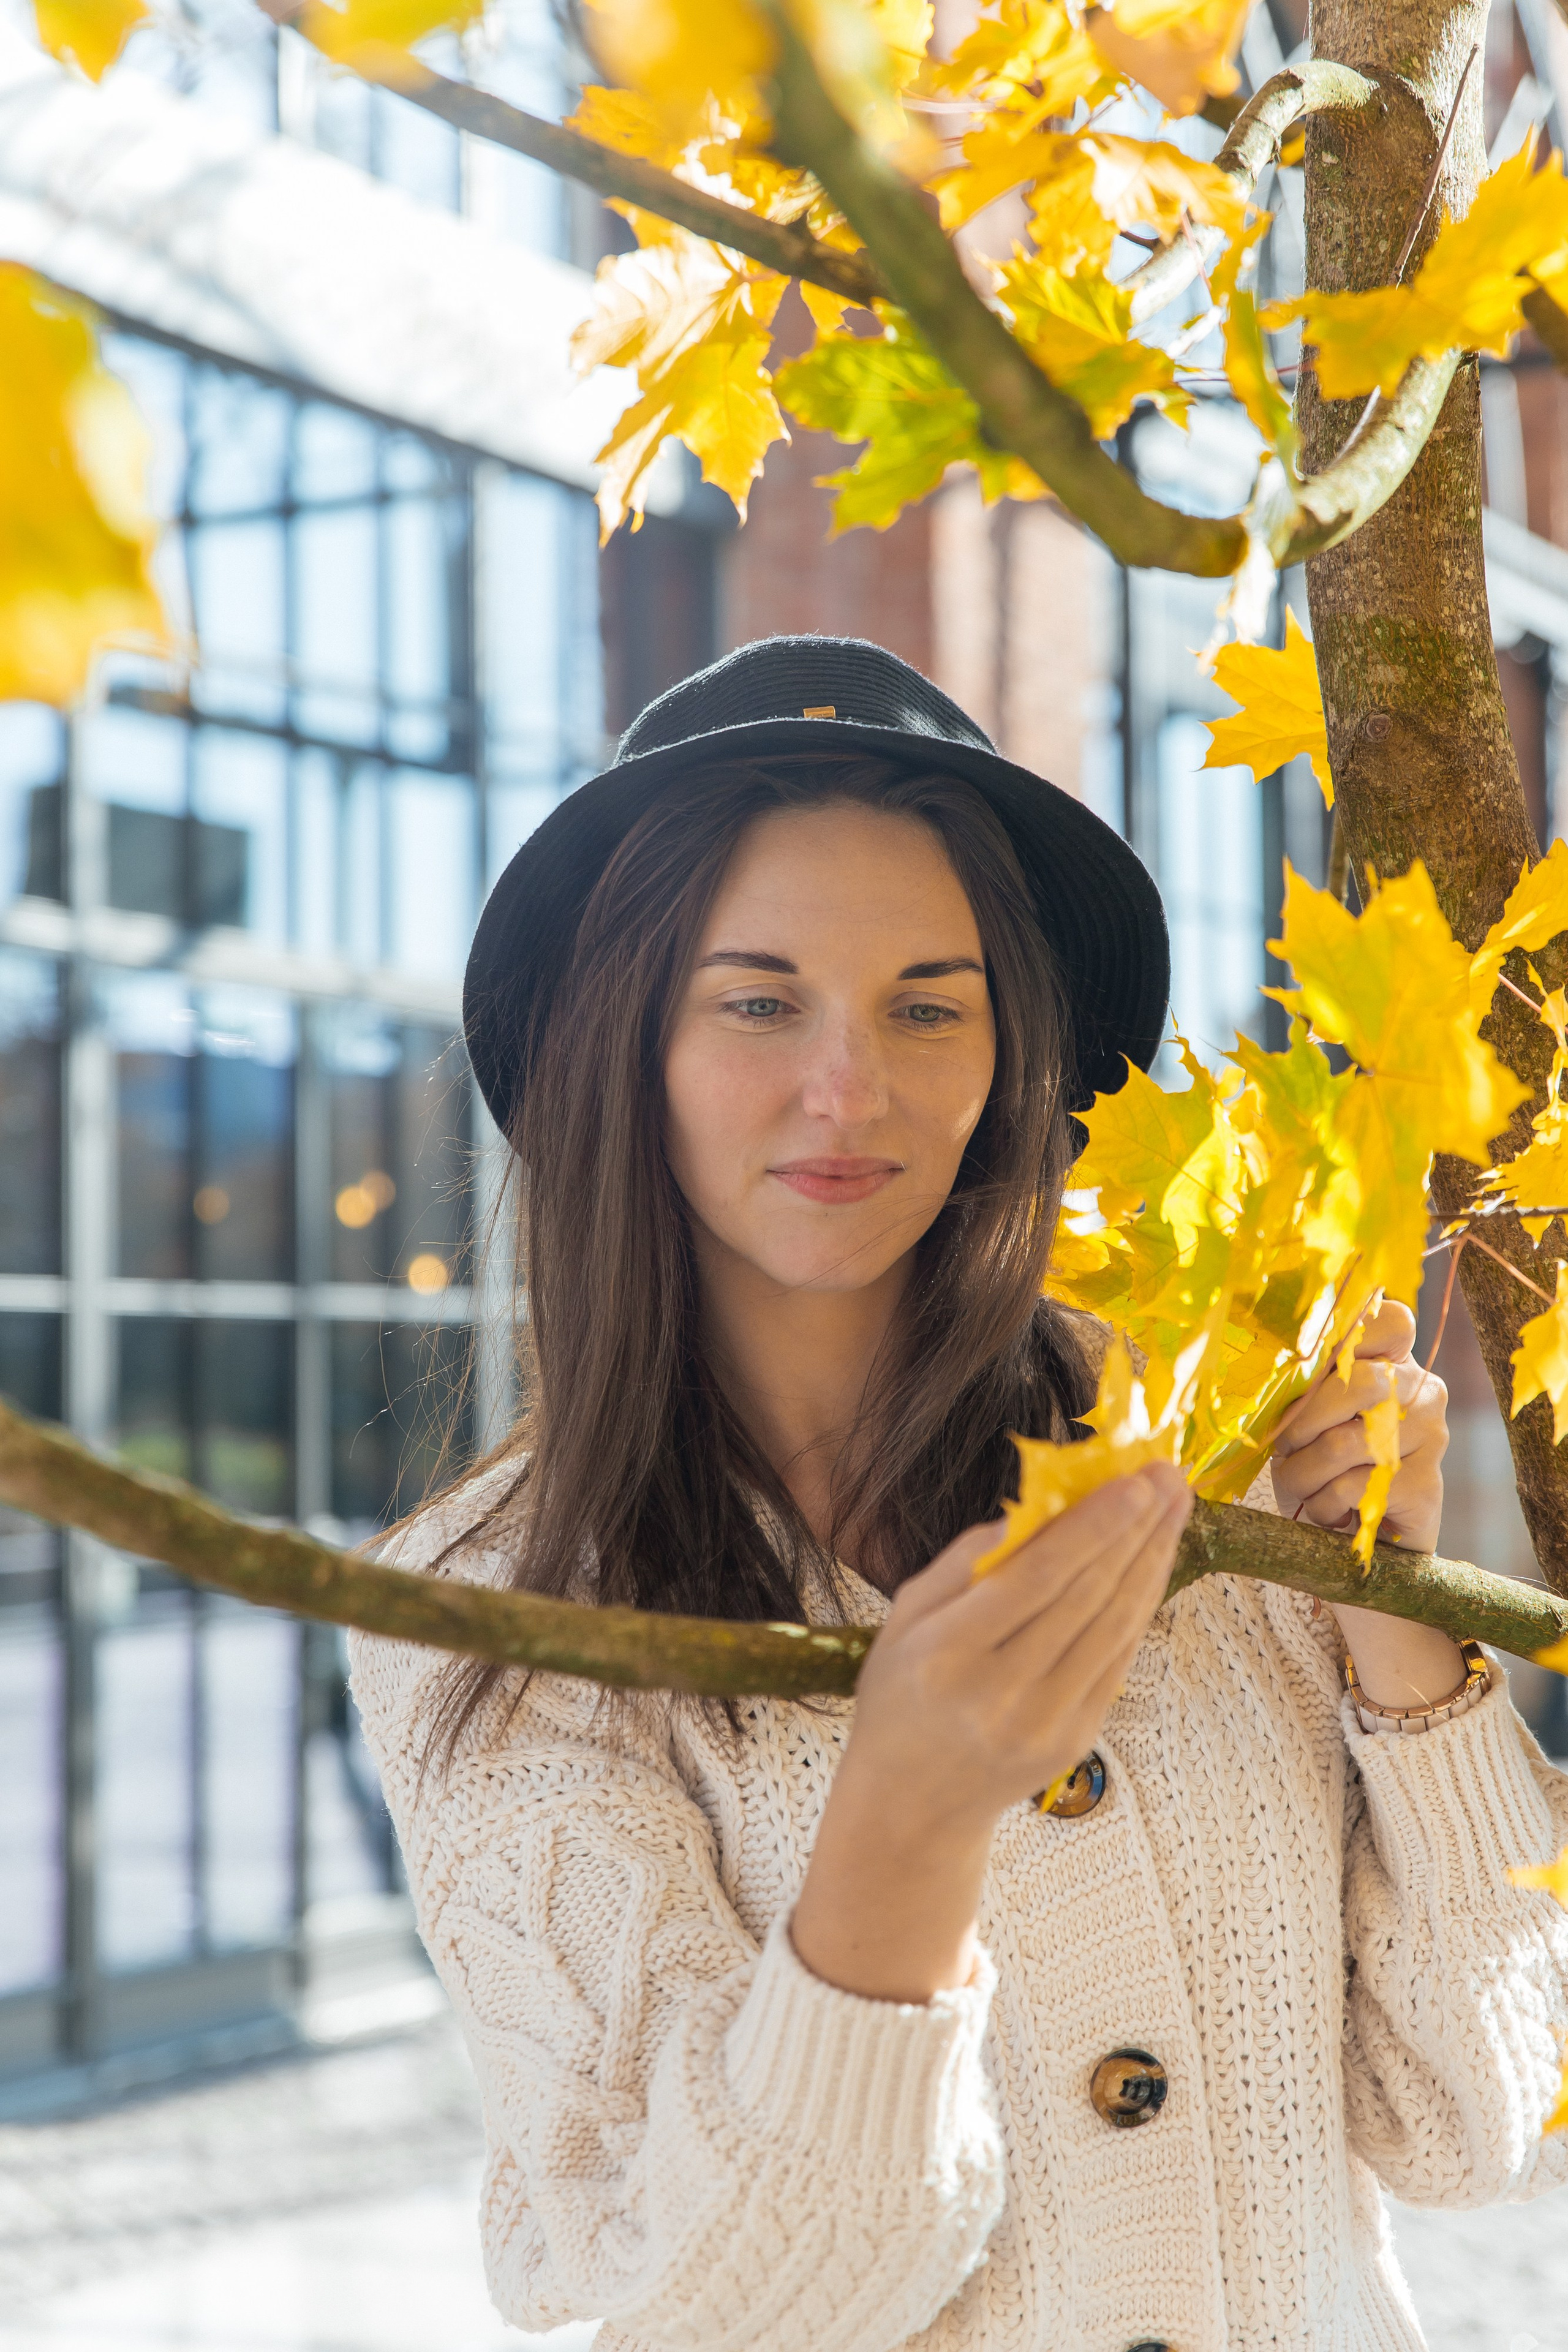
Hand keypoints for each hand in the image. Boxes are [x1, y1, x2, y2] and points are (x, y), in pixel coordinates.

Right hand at [791, 1464, 1192, 2001]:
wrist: (911, 1809)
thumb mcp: (903, 1618)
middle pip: (1085, 1598)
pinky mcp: (1075, 1742)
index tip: (1133, 1481)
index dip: (1092, 1527)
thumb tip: (1033, 1506)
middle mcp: (999, 1694)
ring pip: (1113, 1627)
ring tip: (1176, 1506)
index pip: (1034, 1579)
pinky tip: (1153, 1563)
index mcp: (945, 1655)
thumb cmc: (900, 1696)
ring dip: (1152, 1561)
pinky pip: (1117, 1660)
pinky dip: (1140, 1606)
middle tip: (1168, 1473)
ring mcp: (1044, 1724)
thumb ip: (962, 1561)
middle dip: (1135, 1529)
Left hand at [1270, 1297, 1447, 1552]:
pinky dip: (1323, 1504)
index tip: (1307, 1372)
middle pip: (1355, 1382)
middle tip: (1286, 1448)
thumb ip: (1304, 1383)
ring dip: (1303, 1473)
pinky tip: (1328, 1511)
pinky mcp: (1426, 1486)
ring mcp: (1431, 1436)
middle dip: (1301, 1424)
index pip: (1388, 1318)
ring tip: (1301, 1484)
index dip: (1343, 1337)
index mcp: (1394, 1359)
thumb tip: (1276, 1361)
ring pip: (1345, 1442)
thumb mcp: (1305, 1415)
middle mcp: (1422, 1390)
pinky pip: (1353, 1487)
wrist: (1362, 1541)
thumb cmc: (1323, 1465)